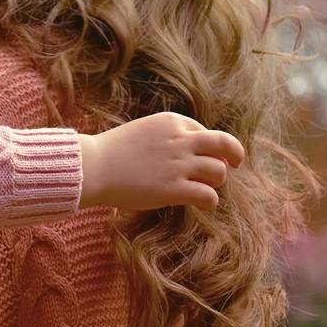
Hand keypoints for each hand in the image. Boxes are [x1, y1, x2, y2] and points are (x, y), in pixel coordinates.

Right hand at [77, 112, 244, 211]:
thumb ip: (168, 136)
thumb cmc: (113, 152)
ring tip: (204, 188)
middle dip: (235, 155)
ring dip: (216, 182)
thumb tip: (193, 151)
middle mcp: (179, 140)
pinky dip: (210, 201)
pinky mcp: (174, 189)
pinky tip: (203, 204)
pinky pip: (209, 195)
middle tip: (235, 165)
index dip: (208, 146)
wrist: (92, 167)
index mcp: (171, 121)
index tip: (206, 156)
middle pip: (225, 145)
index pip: (205, 131)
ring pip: (220, 172)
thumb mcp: (144, 131)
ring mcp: (178, 165)